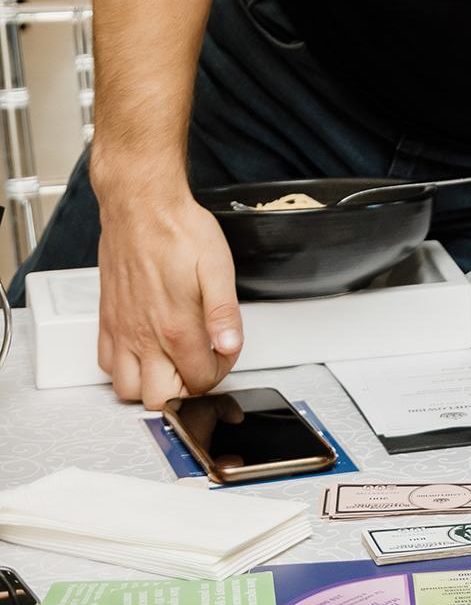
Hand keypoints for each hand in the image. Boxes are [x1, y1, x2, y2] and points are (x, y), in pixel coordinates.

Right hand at [94, 186, 243, 406]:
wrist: (141, 206)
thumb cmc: (178, 230)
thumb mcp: (217, 266)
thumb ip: (224, 312)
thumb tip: (230, 345)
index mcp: (176, 326)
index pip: (199, 380)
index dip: (219, 372)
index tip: (224, 353)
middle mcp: (144, 335)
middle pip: (160, 398)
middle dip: (185, 390)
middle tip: (199, 365)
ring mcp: (122, 331)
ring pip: (128, 390)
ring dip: (151, 385)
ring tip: (171, 364)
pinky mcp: (106, 321)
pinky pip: (105, 365)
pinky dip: (123, 369)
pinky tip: (143, 352)